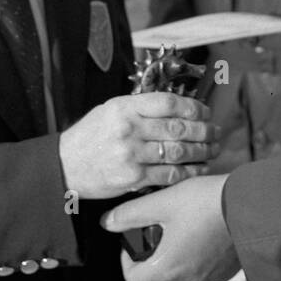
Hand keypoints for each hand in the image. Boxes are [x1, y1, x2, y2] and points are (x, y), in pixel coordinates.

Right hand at [58, 93, 218, 198]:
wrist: (64, 166)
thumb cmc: (90, 136)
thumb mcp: (109, 110)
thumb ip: (139, 107)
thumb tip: (176, 106)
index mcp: (124, 107)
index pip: (169, 102)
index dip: (193, 107)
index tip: (205, 112)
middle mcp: (129, 129)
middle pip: (178, 127)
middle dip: (203, 130)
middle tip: (216, 131)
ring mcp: (131, 154)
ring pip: (178, 151)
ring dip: (201, 151)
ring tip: (213, 148)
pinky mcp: (133, 178)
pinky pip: (169, 174)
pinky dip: (189, 171)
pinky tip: (199, 168)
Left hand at [102, 176, 238, 280]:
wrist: (251, 204)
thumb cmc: (205, 202)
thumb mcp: (161, 202)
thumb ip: (130, 214)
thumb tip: (107, 222)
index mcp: (166, 268)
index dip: (127, 263)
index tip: (135, 242)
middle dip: (150, 265)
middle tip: (155, 237)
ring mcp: (209, 279)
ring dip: (173, 265)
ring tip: (179, 235)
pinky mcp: (226, 273)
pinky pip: (203, 275)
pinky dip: (196, 263)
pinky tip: (202, 238)